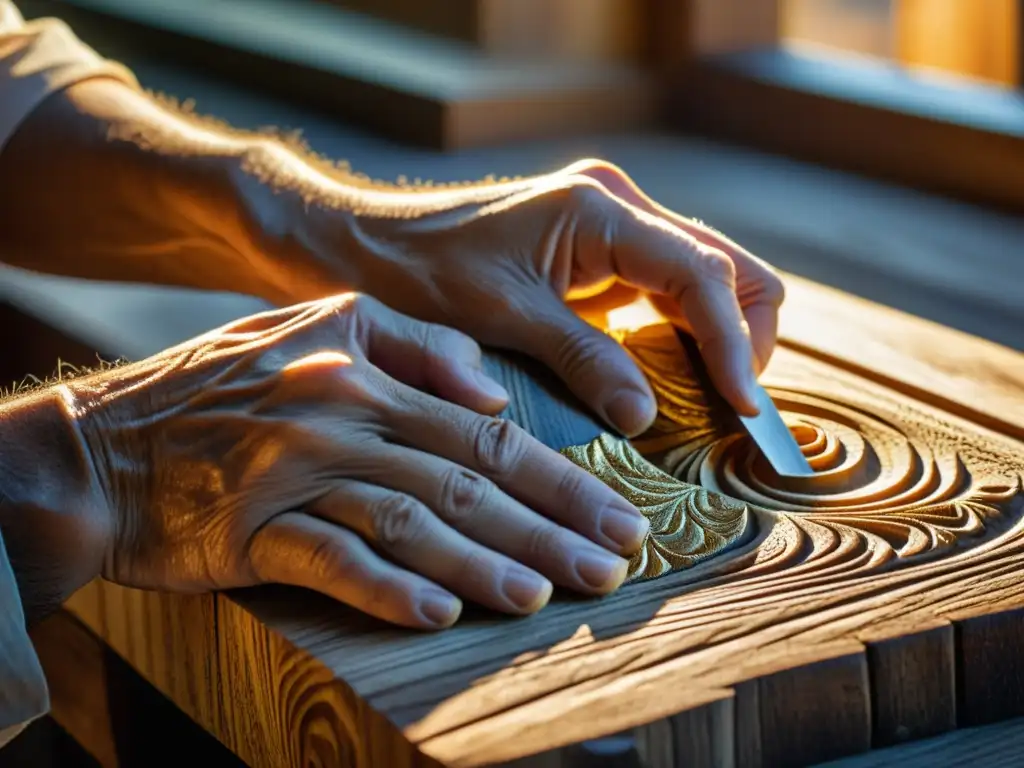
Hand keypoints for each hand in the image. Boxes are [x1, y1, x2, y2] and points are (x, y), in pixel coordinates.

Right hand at [51, 294, 647, 628]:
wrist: (103, 443)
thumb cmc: (219, 384)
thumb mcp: (312, 324)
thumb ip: (411, 344)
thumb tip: (491, 391)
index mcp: (366, 370)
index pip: (486, 432)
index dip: (561, 477)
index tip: (617, 516)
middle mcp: (339, 418)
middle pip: (465, 480)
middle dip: (549, 527)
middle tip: (609, 567)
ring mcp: (293, 476)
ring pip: (410, 522)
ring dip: (483, 562)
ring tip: (543, 595)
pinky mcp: (249, 532)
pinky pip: (329, 563)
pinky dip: (386, 589)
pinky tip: (438, 614)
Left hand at [300, 160, 784, 434]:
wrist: (368, 247)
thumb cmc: (420, 273)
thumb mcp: (503, 318)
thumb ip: (582, 360)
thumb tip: (647, 416)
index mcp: (601, 209)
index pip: (703, 273)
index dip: (733, 342)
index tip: (744, 409)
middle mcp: (621, 208)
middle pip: (728, 267)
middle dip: (743, 337)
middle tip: (735, 410)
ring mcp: (615, 230)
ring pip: (708, 281)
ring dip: (721, 340)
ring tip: (717, 406)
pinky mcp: (603, 257)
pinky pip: (670, 296)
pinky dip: (688, 339)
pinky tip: (680, 384)